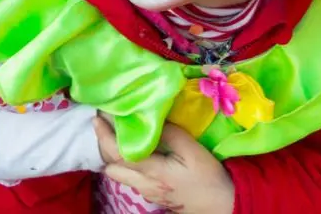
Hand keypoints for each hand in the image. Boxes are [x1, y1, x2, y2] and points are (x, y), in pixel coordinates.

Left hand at [95, 119, 234, 213]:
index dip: (104, 135)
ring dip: (113, 154)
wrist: (222, 204)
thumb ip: (169, 133)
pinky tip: (133, 149)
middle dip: (103, 145)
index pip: (117, 154)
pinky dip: (124, 162)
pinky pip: (129, 177)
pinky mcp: (152, 194)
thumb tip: (149, 117)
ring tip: (118, 133)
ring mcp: (146, 192)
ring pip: (118, 174)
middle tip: (106, 123)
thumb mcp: (192, 151)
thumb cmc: (209, 177)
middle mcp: (143, 184)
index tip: (99, 117)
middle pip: (110, 167)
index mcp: (152, 172)